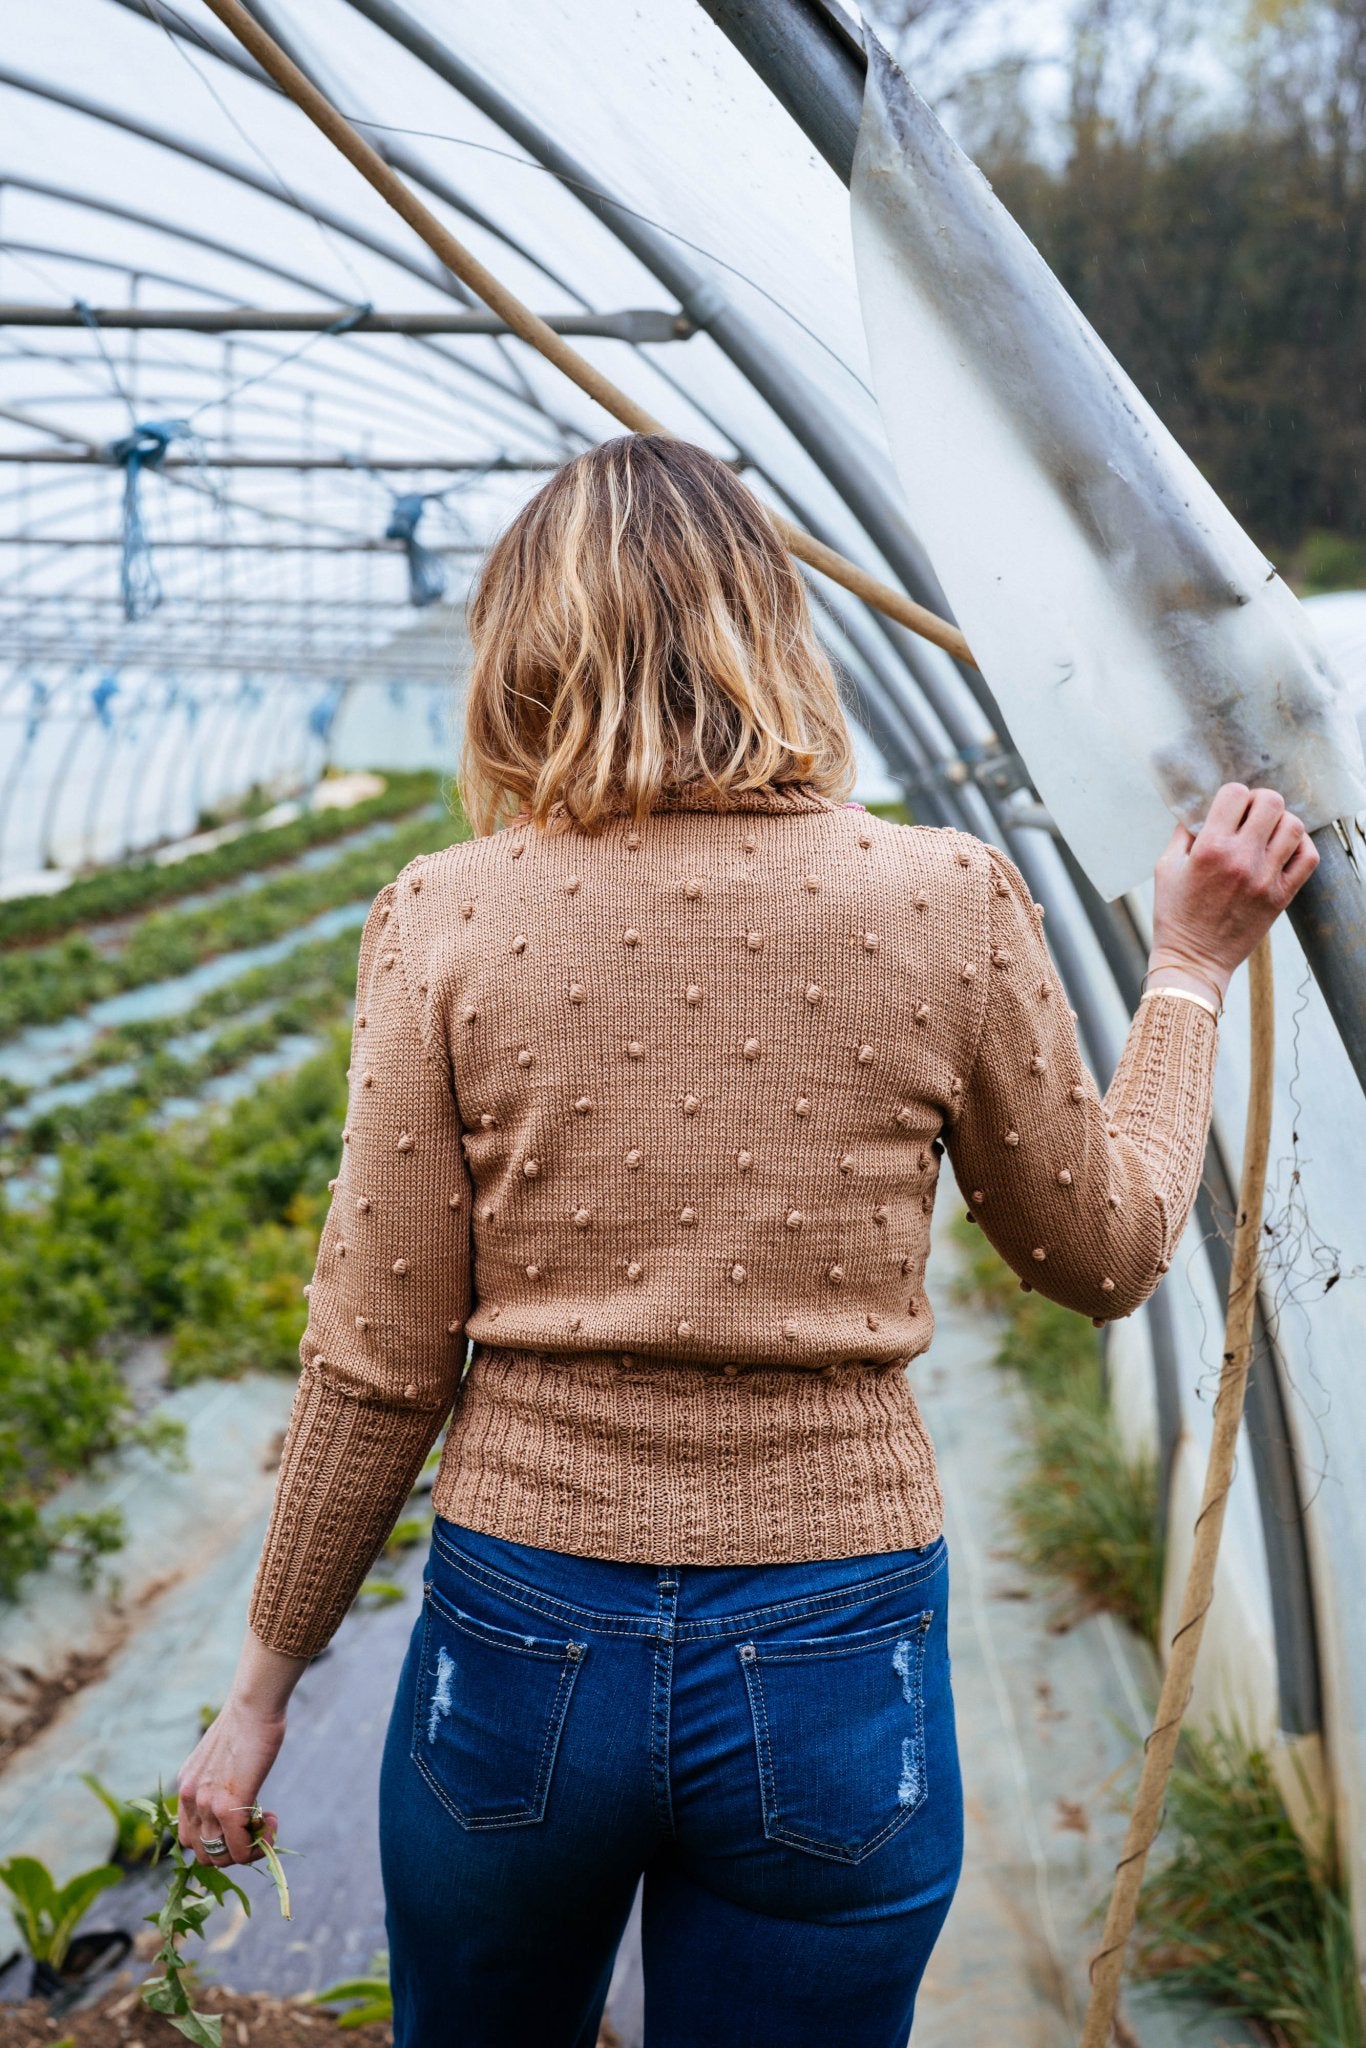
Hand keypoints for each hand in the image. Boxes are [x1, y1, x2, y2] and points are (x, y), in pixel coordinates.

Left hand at [176, 1694, 285, 1867]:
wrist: (253, 1705)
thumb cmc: (245, 1722)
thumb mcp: (220, 1757)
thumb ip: (218, 1781)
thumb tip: (236, 1799)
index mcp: (185, 1787)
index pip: (189, 1836)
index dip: (217, 1838)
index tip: (241, 1823)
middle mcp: (189, 1799)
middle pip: (202, 1852)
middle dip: (231, 1850)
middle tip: (255, 1829)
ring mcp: (207, 1805)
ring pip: (220, 1856)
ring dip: (246, 1850)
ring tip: (266, 1826)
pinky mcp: (228, 1806)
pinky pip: (239, 1848)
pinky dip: (257, 1845)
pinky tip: (272, 1823)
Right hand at [1150, 782, 1317, 995]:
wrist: (1195, 959)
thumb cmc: (1176, 915)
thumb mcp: (1166, 868)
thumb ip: (1183, 834)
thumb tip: (1202, 812)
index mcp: (1210, 848)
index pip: (1235, 794)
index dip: (1232, 795)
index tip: (1228, 808)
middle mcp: (1242, 859)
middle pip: (1271, 802)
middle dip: (1261, 802)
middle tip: (1252, 815)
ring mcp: (1266, 878)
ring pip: (1293, 826)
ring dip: (1281, 823)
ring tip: (1268, 834)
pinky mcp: (1281, 896)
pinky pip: (1308, 858)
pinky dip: (1300, 846)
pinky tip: (1283, 850)